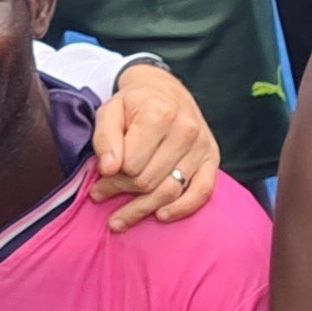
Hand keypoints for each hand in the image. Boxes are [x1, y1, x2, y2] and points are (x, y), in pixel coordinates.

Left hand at [87, 61, 220, 229]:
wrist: (165, 91)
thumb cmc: (134, 104)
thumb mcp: (110, 110)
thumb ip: (105, 138)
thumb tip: (109, 169)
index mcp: (158, 114)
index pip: (131, 164)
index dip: (111, 176)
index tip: (99, 178)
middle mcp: (185, 130)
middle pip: (149, 180)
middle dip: (122, 192)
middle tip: (101, 195)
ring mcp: (201, 146)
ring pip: (170, 191)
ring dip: (142, 209)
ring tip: (118, 220)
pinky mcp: (212, 159)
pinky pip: (202, 192)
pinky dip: (182, 208)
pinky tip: (161, 215)